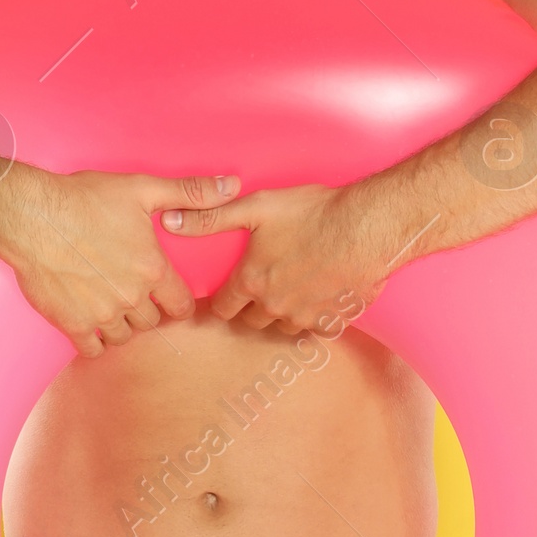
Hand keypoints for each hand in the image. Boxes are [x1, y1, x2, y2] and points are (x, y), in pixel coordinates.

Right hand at [0, 167, 241, 355]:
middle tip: (133, 295)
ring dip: (121, 326)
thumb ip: (190, 193)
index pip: (182, 305)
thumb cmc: (83, 199)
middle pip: (152, 322)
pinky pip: (93, 348)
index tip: (168, 297)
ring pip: (124, 336)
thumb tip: (233, 186)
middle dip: (146, 311)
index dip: (177, 302)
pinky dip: (94, 341)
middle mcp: (131, 296)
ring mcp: (101, 313)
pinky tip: (89, 323)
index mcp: (153, 269)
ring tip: (110, 306)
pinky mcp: (72, 322)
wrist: (29, 215)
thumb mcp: (141, 189)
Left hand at [166, 180, 393, 332]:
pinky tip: (320, 297)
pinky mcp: (332, 321)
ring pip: (283, 325)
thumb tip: (168, 221)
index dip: (222, 302)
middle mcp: (273, 306)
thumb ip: (211, 217)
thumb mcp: (257, 207)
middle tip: (262, 287)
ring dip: (283, 312)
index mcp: (251, 282)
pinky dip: (314, 318)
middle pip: (251, 321)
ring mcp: (304, 317)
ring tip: (292, 289)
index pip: (223, 309)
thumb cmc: (313, 212)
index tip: (226, 297)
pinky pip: (315, 329)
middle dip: (252, 307)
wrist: (368, 227)